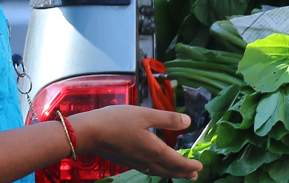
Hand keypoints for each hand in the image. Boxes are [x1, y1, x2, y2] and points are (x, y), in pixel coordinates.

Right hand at [68, 105, 201, 178]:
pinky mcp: (126, 160)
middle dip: (183, 172)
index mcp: (154, 150)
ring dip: (172, 173)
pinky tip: (155, 167)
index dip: (189, 165)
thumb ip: (168, 119)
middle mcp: (146, 160)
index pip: (177, 161)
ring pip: (158, 171)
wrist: (88, 133)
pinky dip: (158, 170)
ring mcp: (135, 162)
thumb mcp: (145, 114)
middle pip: (169, 170)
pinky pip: (148, 169)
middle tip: (195, 174)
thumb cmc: (116, 121)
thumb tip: (189, 122)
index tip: (200, 166)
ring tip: (180, 173)